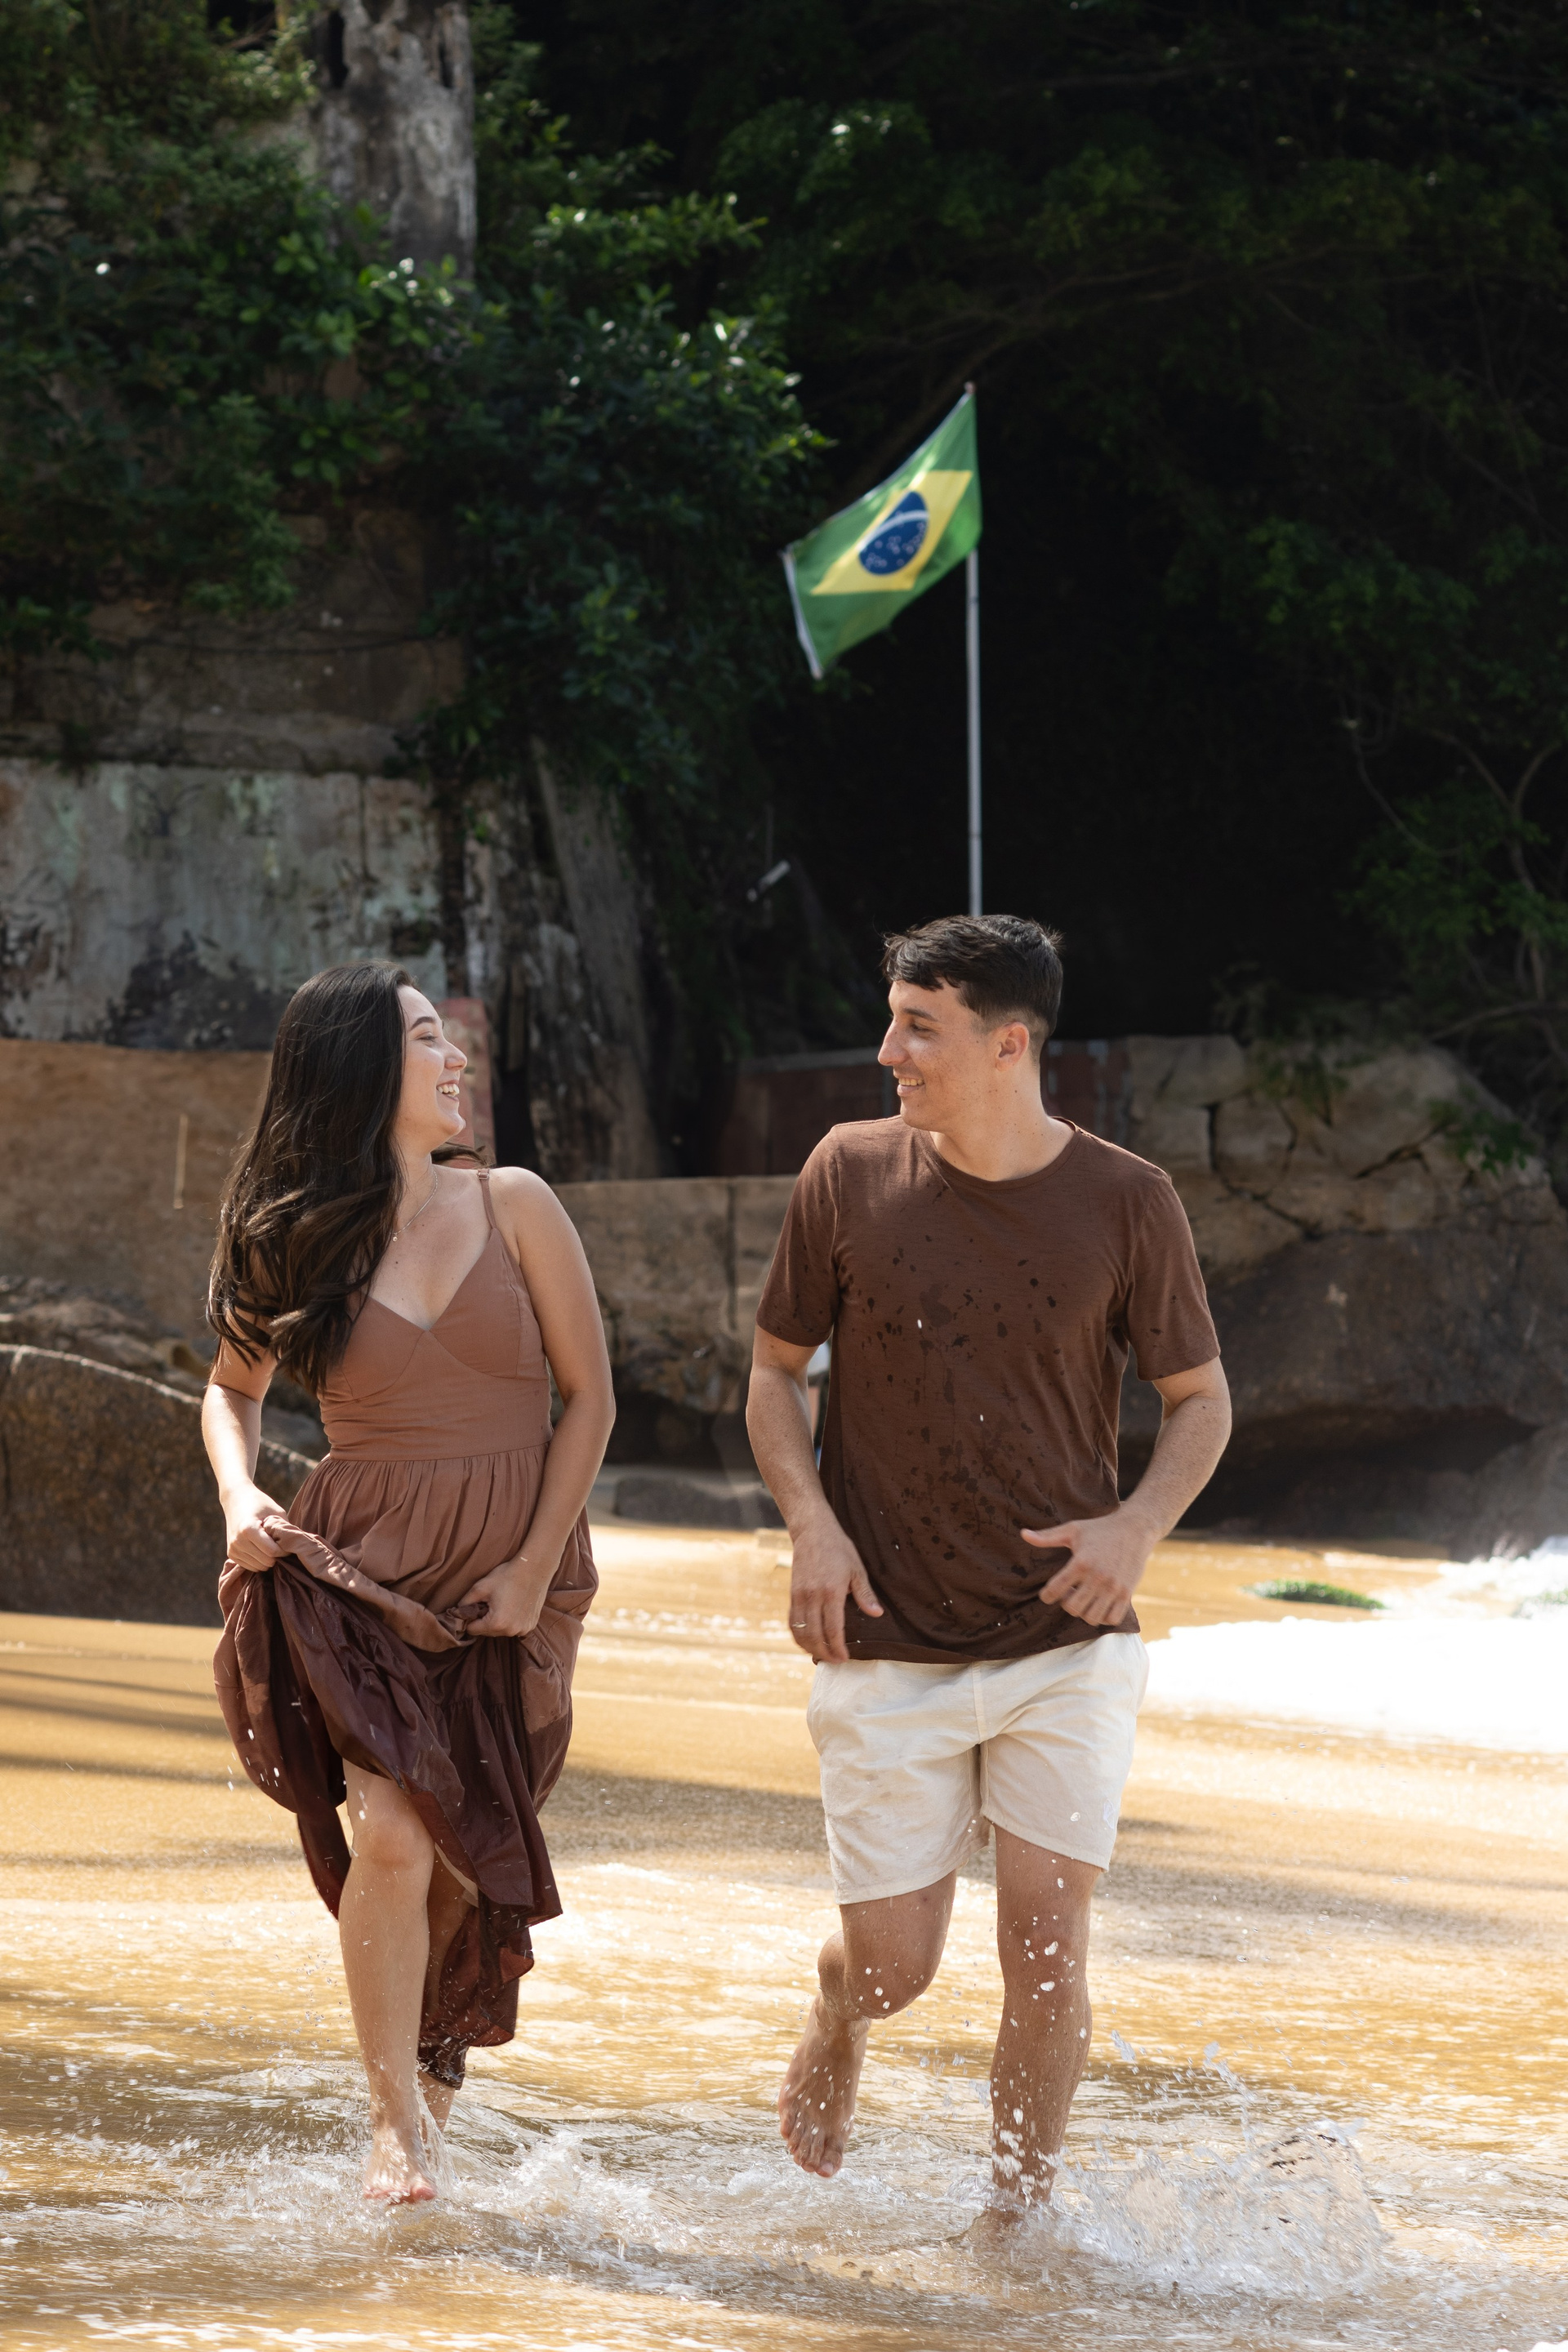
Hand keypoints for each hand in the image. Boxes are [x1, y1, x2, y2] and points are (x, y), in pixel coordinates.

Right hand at [222, 1487, 285, 1573]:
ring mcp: (233, 1549)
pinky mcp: (231, 1554)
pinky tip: (261, 1549)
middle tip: (279, 1543)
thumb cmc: (260, 1504)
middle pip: (266, 1561)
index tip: (287, 1542)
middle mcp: (238, 1541)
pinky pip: (251, 1567)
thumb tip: (296, 1546)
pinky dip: (259, 1561)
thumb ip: (285, 1530)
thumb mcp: (276, 1512)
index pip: (272, 1551)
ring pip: (259, 1567)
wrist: (236, 1499)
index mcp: (248, 1529)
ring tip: (269, 1544)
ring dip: (268, 1559)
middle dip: (277, 1555)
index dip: (284, 1550)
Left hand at [440, 1553, 555, 1639]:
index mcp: (496, 1623)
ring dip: (498, 1621)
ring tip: (502, 1602)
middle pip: (487, 1632)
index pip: (472, 1630)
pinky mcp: (530, 1626)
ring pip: (500, 1631)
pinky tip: (514, 1606)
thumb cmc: (507, 1576)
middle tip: (490, 1602)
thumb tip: (456, 1612)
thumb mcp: (481, 1587)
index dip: (471, 1618)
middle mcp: (510, 1631)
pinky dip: (511, 1621)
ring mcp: (522, 1630)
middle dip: (485, 1620)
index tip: (477, 1606)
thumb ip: (465, 1602)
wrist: (534, 1569)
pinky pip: (513, 1628)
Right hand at [786, 1512, 882, 1660]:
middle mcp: (812, 1596)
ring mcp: (799, 1596)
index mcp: (831, 1592)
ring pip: (800, 1632)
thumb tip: (876, 1614)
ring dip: (810, 1648)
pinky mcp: (792, 1594)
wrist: (812, 1531)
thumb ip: (865, 1594)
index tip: (845, 1658)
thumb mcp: (857, 1569)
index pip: (832, 1629)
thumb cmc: (838, 1548)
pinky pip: (792, 1622)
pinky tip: (808, 1642)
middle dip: (824, 1653)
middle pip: (814, 1635)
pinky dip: (798, 1636)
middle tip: (835, 1661)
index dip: (838, 1647)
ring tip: (822, 1655)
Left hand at [1021, 1506, 1155, 1626]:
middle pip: (1072, 1608)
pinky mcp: (1127, 1593)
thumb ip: (1047, 1536)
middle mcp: (1097, 1577)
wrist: (1136, 1528)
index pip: (1055, 1589)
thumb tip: (1023, 1535)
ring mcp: (1114, 1587)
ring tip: (1083, 1598)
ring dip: (1084, 1612)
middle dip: (1065, 1603)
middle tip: (1067, 1593)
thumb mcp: (1073, 1529)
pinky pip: (1112, 1619)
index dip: (1046, 1596)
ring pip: (1091, 1617)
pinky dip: (1103, 1616)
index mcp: (1081, 1562)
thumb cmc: (1100, 1529)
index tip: (1047, 1594)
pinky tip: (1099, 1603)